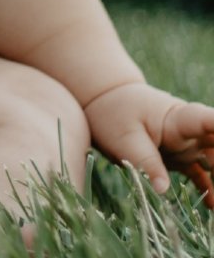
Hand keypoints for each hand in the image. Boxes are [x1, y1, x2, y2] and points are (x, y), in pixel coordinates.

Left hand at [85, 82, 213, 207]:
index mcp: (175, 119)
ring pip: (212, 161)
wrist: (104, 102)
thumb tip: (163, 190)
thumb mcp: (124, 137)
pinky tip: (211, 206)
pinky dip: (207, 189)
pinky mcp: (180, 157)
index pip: (204, 121)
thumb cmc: (113, 113)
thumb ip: (145, 161)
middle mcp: (188, 132)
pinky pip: (199, 174)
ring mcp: (186, 145)